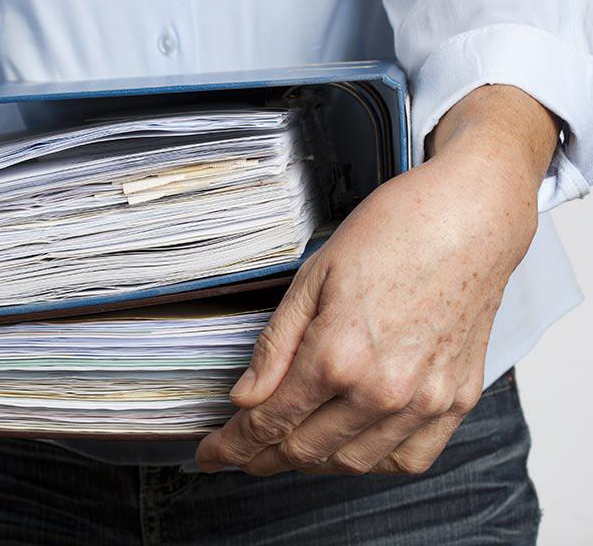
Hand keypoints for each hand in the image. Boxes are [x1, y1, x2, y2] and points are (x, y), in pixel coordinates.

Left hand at [196, 85, 557, 475]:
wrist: (469, 218)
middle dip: (262, 457)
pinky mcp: (457, 400)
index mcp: (336, 355)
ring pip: (353, 463)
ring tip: (287, 447)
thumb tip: (245, 397)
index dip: (232, 445)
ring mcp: (424, 400)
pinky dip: (372, 462)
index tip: (212, 454)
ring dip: (312, 462)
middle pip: (306, 450)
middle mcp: (382, 390)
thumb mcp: (312, 278)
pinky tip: (350, 444)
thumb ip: (275, 346)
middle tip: (241, 452)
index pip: (269, 422)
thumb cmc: (392, 233)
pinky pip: (410, 459)